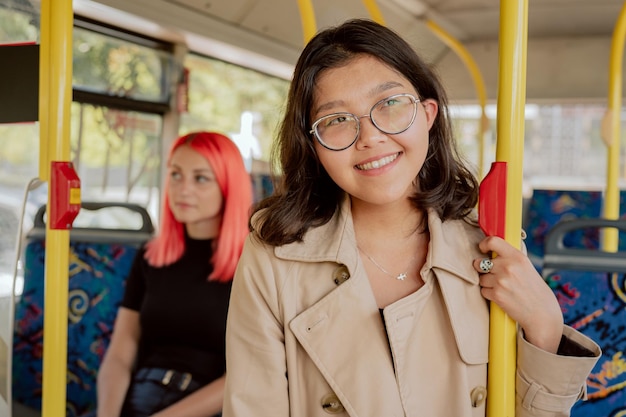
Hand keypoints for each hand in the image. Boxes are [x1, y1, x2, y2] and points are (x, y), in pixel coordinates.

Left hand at [473, 236, 563, 352]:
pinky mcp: (496, 295)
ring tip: (502, 287)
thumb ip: (510, 258)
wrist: (542, 313)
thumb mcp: (526, 267)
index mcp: (517, 257)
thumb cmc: (535, 290)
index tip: (482, 249)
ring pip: (481, 278)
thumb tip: (491, 251)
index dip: (484, 244)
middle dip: (483, 269)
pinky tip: (502, 296)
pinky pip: (483, 290)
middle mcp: (508, 266)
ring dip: (487, 283)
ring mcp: (501, 281)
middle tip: (493, 274)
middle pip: (480, 262)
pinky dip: (489, 294)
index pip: (493, 241)